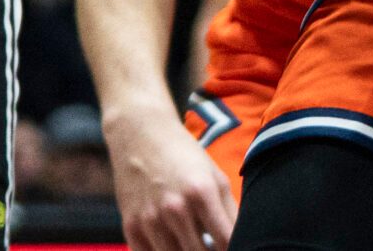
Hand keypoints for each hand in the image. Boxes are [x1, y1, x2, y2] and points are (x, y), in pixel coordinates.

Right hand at [108, 113, 236, 250]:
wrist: (139, 134)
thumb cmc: (182, 156)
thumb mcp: (214, 177)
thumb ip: (230, 212)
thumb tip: (242, 243)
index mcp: (201, 193)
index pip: (226, 242)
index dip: (234, 249)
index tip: (235, 248)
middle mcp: (175, 208)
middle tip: (209, 246)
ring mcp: (150, 219)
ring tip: (191, 244)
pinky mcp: (130, 226)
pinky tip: (170, 245)